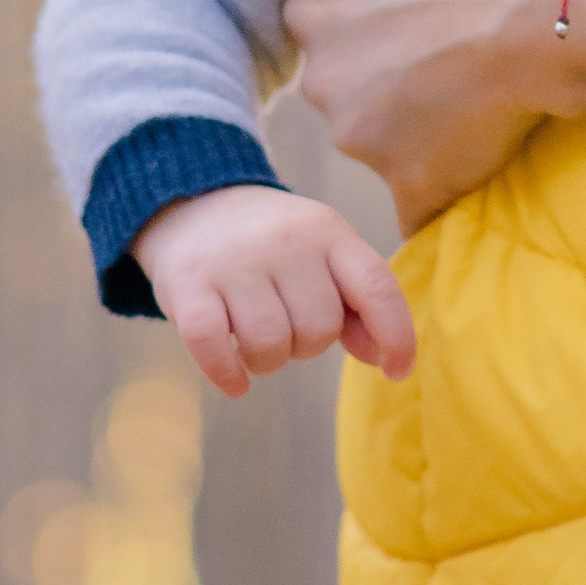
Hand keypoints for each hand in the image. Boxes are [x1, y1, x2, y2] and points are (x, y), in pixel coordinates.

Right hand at [133, 183, 413, 400]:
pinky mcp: (188, 283)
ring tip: (254, 344)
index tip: (398, 370)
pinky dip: (227, 373)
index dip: (395, 334)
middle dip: (307, 347)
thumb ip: (357, 305)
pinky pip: (212, 346)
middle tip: (286, 328)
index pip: (376, 286)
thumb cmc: (273, 246)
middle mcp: (285, 241)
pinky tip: (235, 382)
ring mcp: (234, 261)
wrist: (196, 202)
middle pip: (319, 329)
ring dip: (266, 362)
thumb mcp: (322, 257)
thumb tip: (383, 357)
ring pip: (269, 345)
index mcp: (328, 232)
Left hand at [288, 0, 585, 233]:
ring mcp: (364, 139)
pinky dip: (444, 186)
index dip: (385, 12)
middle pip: (352, 83)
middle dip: (393, 74)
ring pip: (384, 139)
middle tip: (459, 51)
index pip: (332, 20)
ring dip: (421, 127)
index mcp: (311, 5)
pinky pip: (422, 199)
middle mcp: (321, 77)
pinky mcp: (413, 183)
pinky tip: (482, 157)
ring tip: (486, 94)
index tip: (432, 6)